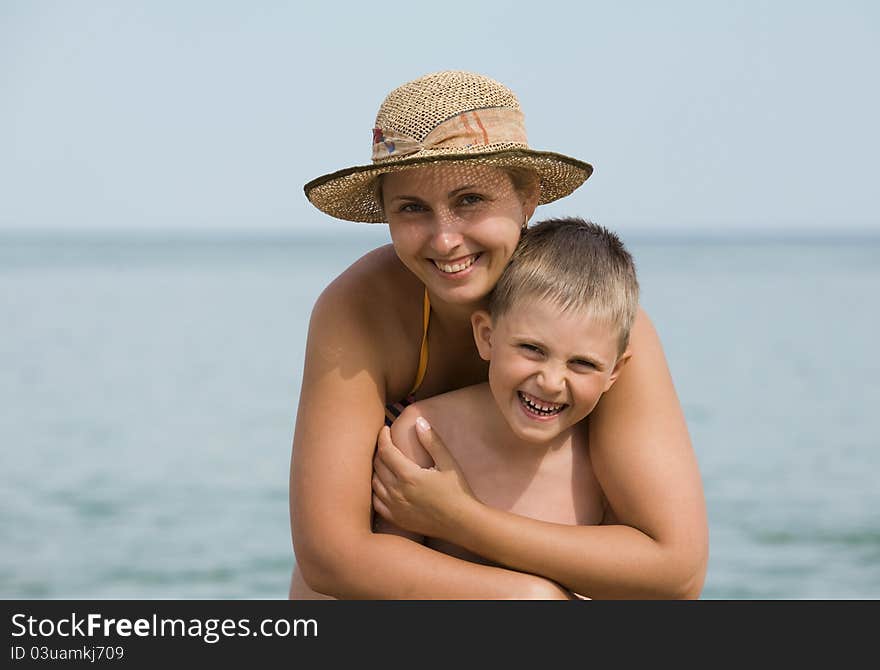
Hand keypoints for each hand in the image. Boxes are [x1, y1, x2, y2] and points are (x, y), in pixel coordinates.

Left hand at [372, 417, 476, 538]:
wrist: (463, 523)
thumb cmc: (458, 491)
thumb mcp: (448, 463)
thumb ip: (432, 441)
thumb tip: (419, 421)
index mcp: (409, 476)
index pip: (386, 450)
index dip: (382, 437)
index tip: (384, 429)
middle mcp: (397, 492)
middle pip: (377, 465)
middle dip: (379, 450)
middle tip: (385, 443)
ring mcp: (395, 508)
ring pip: (374, 483)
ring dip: (376, 469)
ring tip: (384, 461)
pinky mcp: (398, 520)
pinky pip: (377, 503)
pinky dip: (375, 490)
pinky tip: (382, 485)